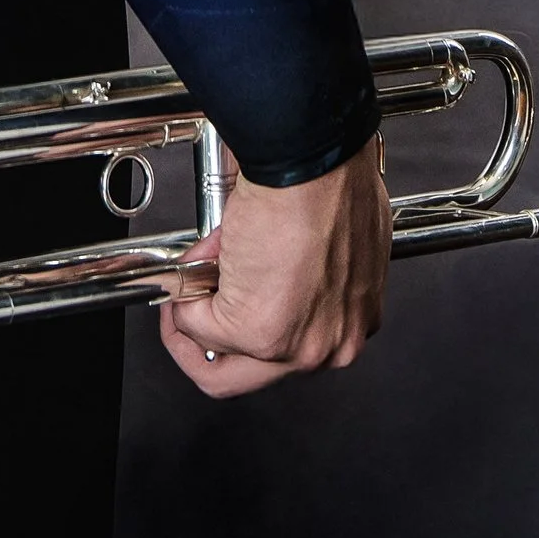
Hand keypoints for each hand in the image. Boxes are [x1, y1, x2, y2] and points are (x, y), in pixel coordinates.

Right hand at [159, 138, 389, 396]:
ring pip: (219, 366)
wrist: (312, 162)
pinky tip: (199, 256)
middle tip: (189, 310)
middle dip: (207, 342)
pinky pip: (196, 324)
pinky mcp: (256, 332)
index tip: (227, 296)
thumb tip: (255, 270)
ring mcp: (293, 348)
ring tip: (190, 278)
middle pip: (251, 376)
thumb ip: (301, 273)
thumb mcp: (332, 237)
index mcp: (354, 321)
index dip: (248, 315)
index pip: (291, 347)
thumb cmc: (329, 181)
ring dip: (191, 321)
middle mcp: (330, 347)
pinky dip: (183, 293)